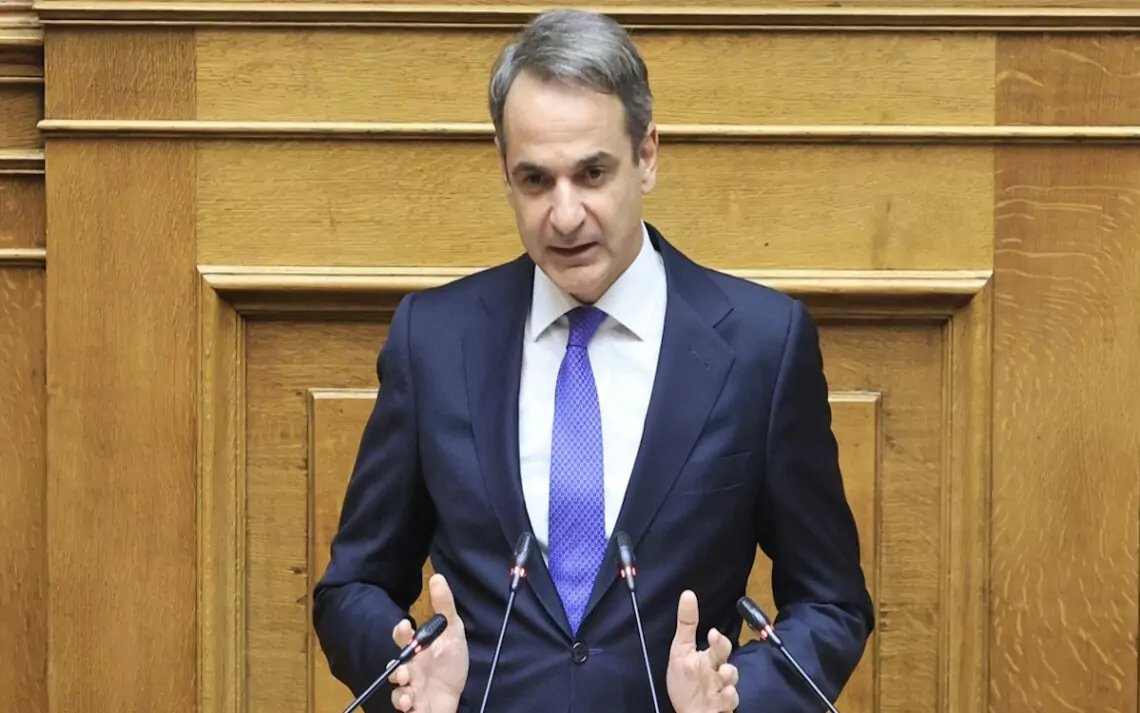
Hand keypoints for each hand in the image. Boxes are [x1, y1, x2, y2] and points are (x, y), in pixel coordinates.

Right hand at [387, 573, 468, 712]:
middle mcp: (410, 667)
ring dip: (398, 688)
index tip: (405, 625)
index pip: (403, 636)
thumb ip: (444, 605)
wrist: (458, 695)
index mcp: (418, 649)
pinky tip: (410, 703)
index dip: (401, 630)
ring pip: (394, 686)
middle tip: (405, 670)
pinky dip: (402, 703)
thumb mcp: (453, 631)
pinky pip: (400, 704)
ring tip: (408, 689)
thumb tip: (437, 577)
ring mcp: (410, 686)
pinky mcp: (412, 704)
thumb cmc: (453, 663)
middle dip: (395, 668)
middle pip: (394, 665)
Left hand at [666, 590, 739, 712]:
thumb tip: (687, 594)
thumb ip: (686, 625)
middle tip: (717, 643)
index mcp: (708, 658)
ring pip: (731, 680)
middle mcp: (717, 671)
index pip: (717, 645)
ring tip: (723, 672)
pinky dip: (729, 697)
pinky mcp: (722, 706)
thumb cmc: (685, 681)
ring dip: (729, 675)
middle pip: (726, 656)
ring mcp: (721, 689)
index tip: (712, 632)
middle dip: (724, 649)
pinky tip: (724, 693)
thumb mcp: (680, 651)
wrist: (688, 712)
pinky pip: (730, 702)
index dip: (717, 639)